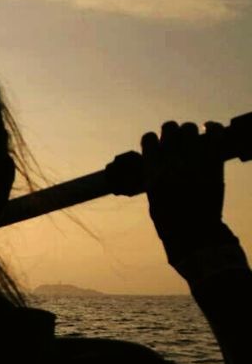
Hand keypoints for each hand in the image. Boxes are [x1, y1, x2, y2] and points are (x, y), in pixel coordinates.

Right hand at [141, 120, 228, 262]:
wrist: (195, 235)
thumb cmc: (170, 221)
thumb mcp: (153, 197)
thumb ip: (154, 174)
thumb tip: (159, 157)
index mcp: (153, 172)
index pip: (149, 139)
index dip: (153, 140)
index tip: (157, 146)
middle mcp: (172, 163)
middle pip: (170, 127)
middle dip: (171, 132)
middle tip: (176, 141)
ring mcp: (195, 161)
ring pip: (190, 128)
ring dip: (190, 131)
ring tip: (192, 140)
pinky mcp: (214, 163)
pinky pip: (215, 133)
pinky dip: (213, 128)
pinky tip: (209, 130)